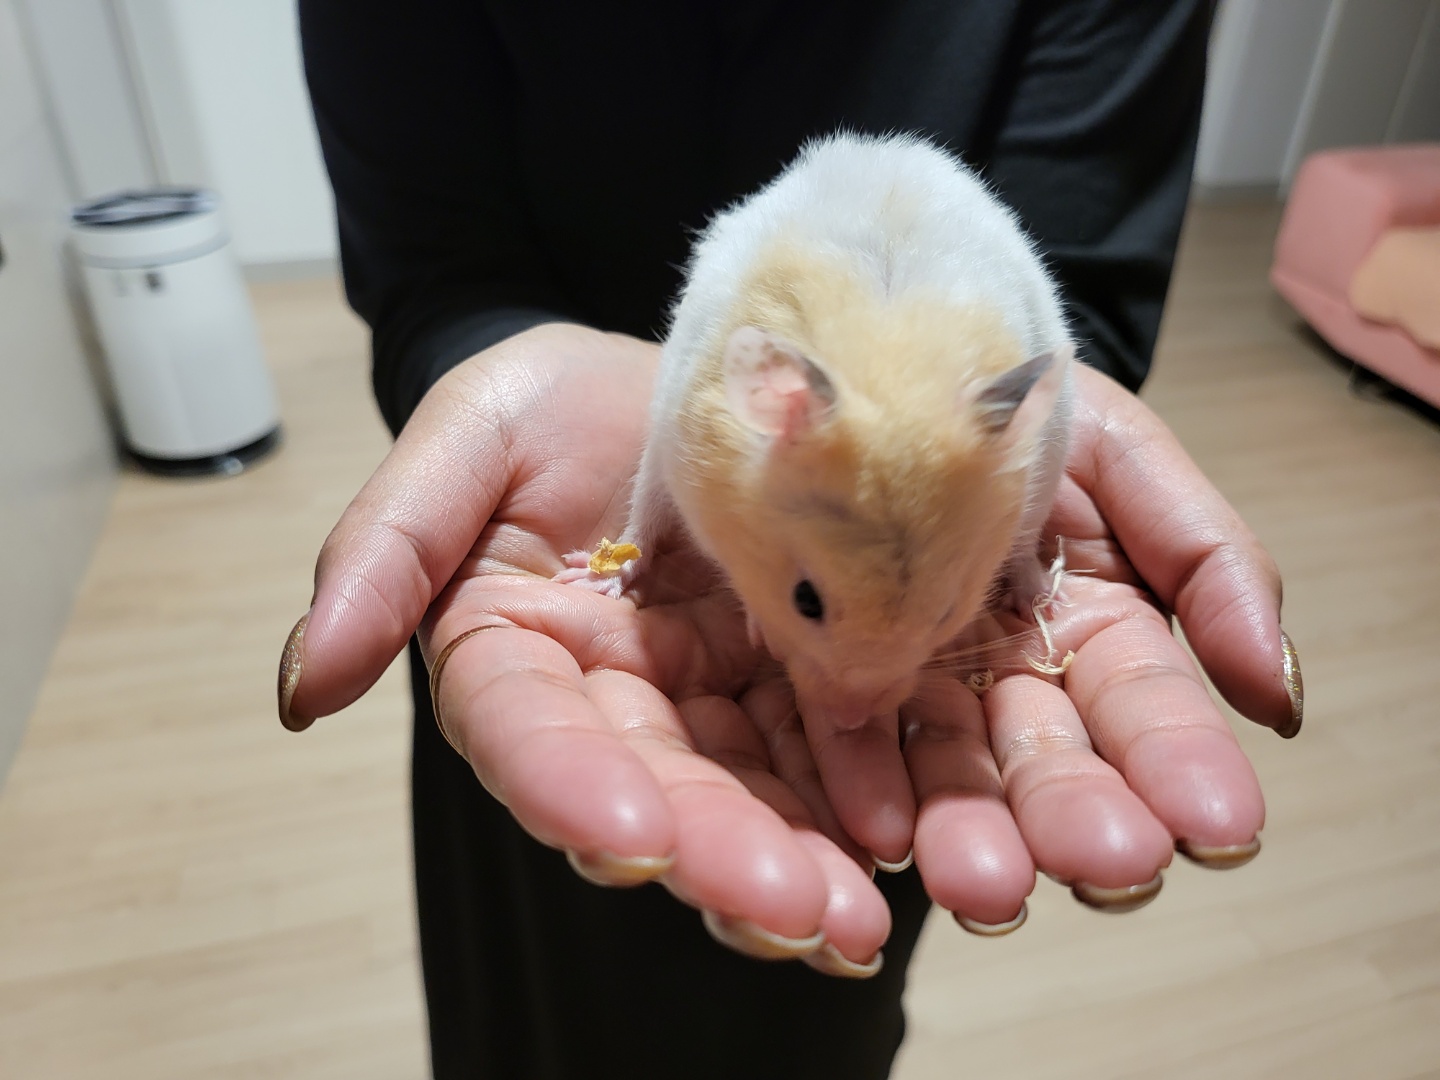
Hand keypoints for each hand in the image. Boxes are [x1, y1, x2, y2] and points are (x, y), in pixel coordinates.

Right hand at [279, 323, 892, 975]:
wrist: (695, 369)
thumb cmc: (560, 401)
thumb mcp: (472, 432)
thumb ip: (385, 548)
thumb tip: (304, 689)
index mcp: (515, 649)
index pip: (525, 732)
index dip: (568, 786)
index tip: (630, 834)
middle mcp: (612, 698)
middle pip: (654, 790)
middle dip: (717, 854)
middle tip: (790, 911)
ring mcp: (713, 698)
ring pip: (749, 796)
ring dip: (801, 864)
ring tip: (855, 922)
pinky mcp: (801, 681)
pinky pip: (836, 748)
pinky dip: (871, 798)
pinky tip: (911, 841)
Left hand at [888, 362, 1297, 929]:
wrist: (889, 356)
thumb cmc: (1020, 398)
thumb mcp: (1127, 456)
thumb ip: (1209, 561)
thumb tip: (1278, 695)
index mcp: (1096, 623)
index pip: (1145, 705)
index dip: (1180, 760)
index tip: (1216, 822)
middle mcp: (1011, 671)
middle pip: (1047, 757)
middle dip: (1077, 815)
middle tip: (1104, 864)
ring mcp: (919, 678)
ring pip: (951, 772)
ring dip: (973, 833)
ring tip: (986, 884)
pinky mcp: (829, 671)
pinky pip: (843, 733)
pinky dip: (862, 785)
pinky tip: (881, 833)